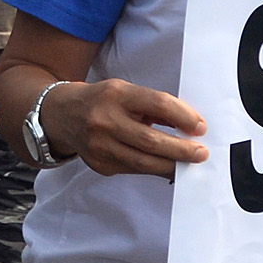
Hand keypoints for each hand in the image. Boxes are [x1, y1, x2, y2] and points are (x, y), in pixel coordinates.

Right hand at [52, 78, 208, 177]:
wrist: (61, 115)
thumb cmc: (102, 101)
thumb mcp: (125, 92)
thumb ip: (153, 106)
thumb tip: (188, 126)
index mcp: (116, 95)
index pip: (158, 104)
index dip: (184, 117)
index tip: (200, 127)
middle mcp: (105, 121)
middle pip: (152, 141)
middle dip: (182, 149)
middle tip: (201, 153)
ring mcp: (100, 146)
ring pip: (144, 162)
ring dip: (171, 165)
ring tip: (188, 164)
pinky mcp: (100, 165)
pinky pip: (134, 170)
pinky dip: (154, 169)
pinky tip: (166, 167)